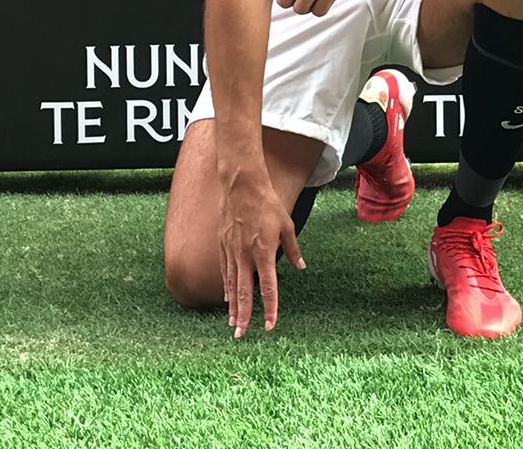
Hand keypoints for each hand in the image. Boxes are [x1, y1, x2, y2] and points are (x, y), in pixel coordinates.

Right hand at [219, 168, 302, 337]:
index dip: (269, 309)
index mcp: (264, 253)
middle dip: (244, 317)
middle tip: (241, 336)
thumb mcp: (287, 226)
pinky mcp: (223, 245)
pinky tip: (227, 299)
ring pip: (232, 286)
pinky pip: (225, 271)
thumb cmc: (267, 204)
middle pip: (244, 294)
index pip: (268, 288)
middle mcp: (246, 256)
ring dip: (233, 307)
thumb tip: (300, 267)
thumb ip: (293, 249)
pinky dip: (227, 287)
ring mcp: (232, 251)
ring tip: (233, 325)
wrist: (242, 186)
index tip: (269, 326)